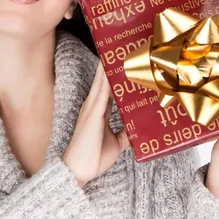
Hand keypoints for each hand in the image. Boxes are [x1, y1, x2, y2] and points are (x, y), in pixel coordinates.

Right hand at [62, 63, 129, 186]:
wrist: (78, 171)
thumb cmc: (94, 157)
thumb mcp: (117, 143)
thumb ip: (126, 133)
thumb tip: (139, 129)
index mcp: (99, 110)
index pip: (109, 87)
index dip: (116, 74)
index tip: (124, 60)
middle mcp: (94, 105)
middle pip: (104, 80)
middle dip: (112, 64)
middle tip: (122, 47)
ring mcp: (92, 108)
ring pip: (102, 82)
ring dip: (109, 67)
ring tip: (117, 51)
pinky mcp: (93, 114)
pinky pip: (102, 94)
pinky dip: (107, 81)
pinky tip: (112, 70)